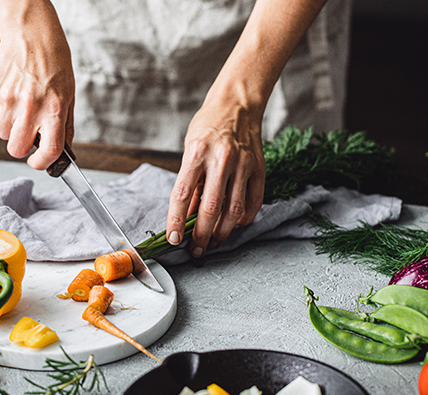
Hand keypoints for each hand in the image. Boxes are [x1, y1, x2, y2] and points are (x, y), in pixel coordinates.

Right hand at [0, 0, 74, 169]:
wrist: (31, 34)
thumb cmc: (53, 62)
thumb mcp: (69, 94)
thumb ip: (65, 125)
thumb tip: (63, 151)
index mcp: (54, 110)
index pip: (49, 150)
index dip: (42, 163)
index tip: (39, 162)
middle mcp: (31, 108)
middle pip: (16, 149)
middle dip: (21, 147)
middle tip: (27, 135)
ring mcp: (9, 100)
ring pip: (2, 134)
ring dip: (9, 128)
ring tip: (20, 109)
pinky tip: (10, 97)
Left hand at [165, 99, 265, 256]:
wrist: (237, 104)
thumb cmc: (207, 127)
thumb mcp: (190, 150)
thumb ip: (190, 182)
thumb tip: (188, 216)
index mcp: (196, 153)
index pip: (182, 195)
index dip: (177, 221)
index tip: (174, 239)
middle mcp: (221, 160)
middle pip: (210, 208)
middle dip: (201, 235)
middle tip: (196, 249)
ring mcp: (243, 164)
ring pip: (233, 210)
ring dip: (222, 232)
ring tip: (213, 242)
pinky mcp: (260, 168)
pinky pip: (254, 202)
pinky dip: (244, 219)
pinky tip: (234, 225)